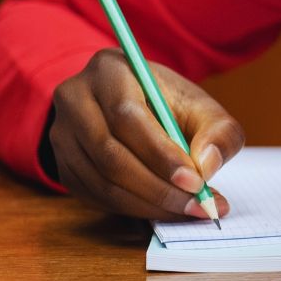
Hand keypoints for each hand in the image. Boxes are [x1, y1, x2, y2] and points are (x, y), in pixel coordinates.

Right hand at [48, 48, 245, 219]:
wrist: (131, 105)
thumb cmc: (168, 105)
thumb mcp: (201, 106)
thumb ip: (218, 131)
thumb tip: (207, 165)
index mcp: (109, 70)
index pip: (127, 116)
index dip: (161, 154)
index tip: (196, 182)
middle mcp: (75, 100)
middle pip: (110, 154)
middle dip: (159, 188)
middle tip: (198, 206)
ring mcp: (62, 135)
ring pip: (102, 182)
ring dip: (150, 204)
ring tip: (189, 210)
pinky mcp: (64, 166)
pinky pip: (97, 197)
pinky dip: (135, 210)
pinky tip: (165, 210)